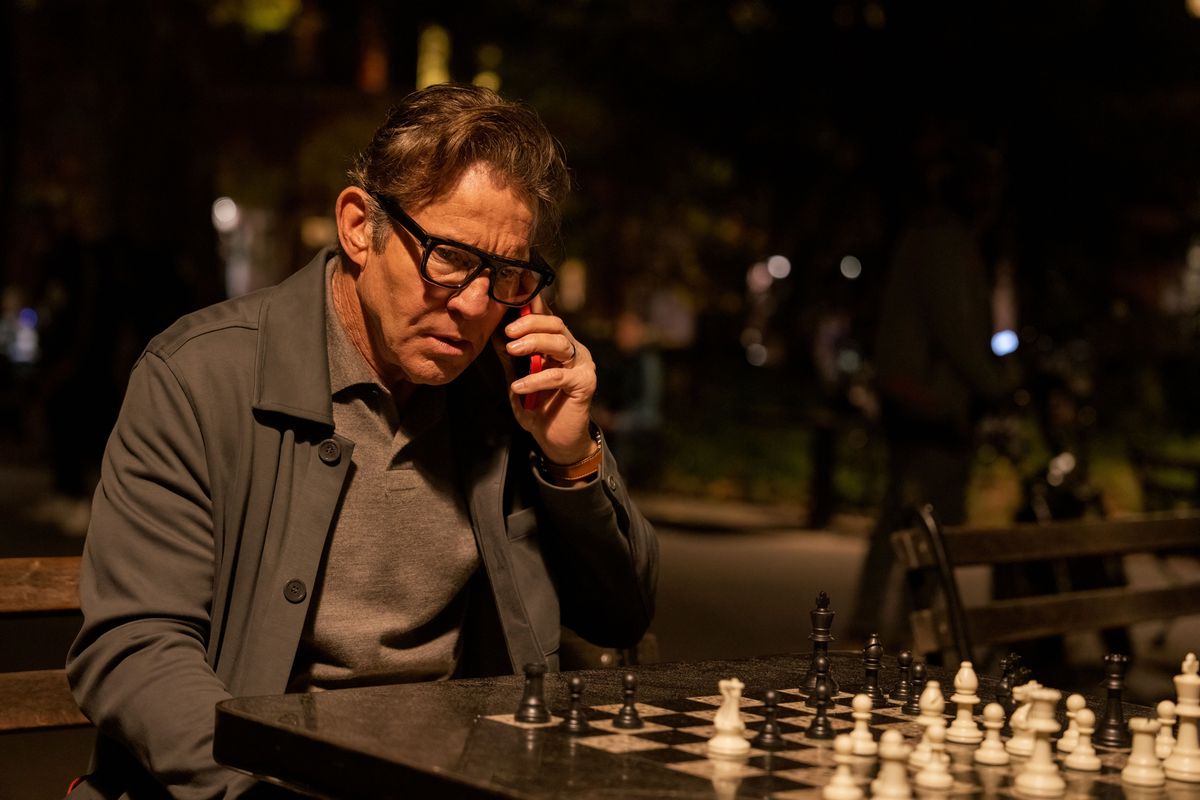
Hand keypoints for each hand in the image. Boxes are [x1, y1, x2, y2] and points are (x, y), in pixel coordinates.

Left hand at [494, 297, 595, 463]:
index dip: (532, 307)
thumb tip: (495, 334)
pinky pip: (558, 375)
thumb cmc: (539, 408)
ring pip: (560, 343)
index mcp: (559, 345)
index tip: (511, 300)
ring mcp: (582, 365)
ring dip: (533, 343)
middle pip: (556, 324)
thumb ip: (511, 358)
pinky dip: (536, 379)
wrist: (555, 440)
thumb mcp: (518, 378)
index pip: (547, 318)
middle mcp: (573, 350)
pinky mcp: (584, 383)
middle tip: (508, 332)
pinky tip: (518, 386)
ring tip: (512, 350)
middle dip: (530, 324)